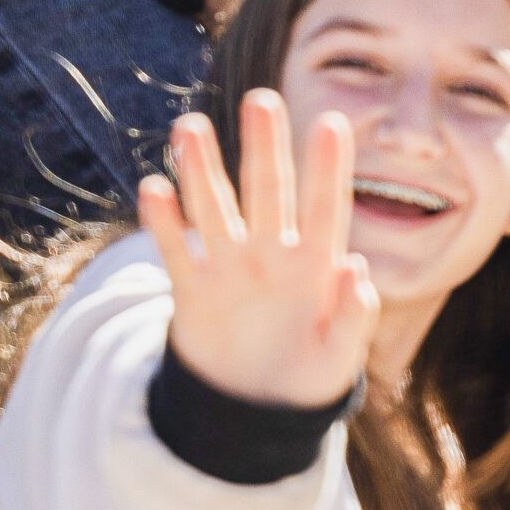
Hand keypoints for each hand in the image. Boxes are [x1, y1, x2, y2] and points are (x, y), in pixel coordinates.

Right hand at [141, 93, 377, 411]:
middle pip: (267, 192)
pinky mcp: (193, 291)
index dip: (328, 169)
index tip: (333, 122)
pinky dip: (164, 224)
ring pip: (214, 209)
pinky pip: (175, 252)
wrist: (253, 410)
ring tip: (189, 127)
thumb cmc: (308, 375)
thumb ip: (352, 318)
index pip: (324, 210)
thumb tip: (356, 268)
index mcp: (313, 267)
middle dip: (264, 147)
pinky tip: (153, 189)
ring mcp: (228, 268)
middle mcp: (269, 254)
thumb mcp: (338, 357)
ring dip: (202, 170)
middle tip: (263, 99)